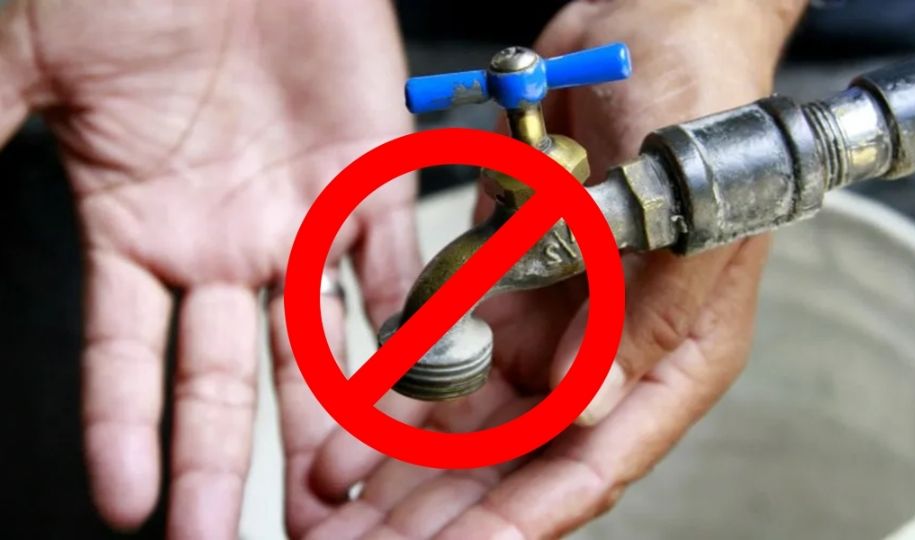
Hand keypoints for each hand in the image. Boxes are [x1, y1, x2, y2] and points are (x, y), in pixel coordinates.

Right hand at [0, 0, 420, 536]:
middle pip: (224, 373)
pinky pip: (395, 261)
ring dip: (324, 415)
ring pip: (317, 337)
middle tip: (223, 539)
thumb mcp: (37, 56)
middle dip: (225, 459)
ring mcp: (303, 209)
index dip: (124, 430)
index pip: (127, 356)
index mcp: (141, 222)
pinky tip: (404, 385)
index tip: (128, 507)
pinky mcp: (373, 170)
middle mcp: (226, 235)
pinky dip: (405, 321)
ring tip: (331, 491)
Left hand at [297, 1, 808, 537]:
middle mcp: (609, 351)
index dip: (521, 520)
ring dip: (403, 466)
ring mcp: (556, 319)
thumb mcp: (683, 212)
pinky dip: (396, 389)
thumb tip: (584, 411)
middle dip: (442, 514)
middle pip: (520, 460)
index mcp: (672, 353)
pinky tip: (345, 428)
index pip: (593, 464)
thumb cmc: (701, 105)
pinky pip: (445, 349)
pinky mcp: (509, 282)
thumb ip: (636, 316)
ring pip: (471, 418)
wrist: (654, 21)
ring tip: (333, 507)